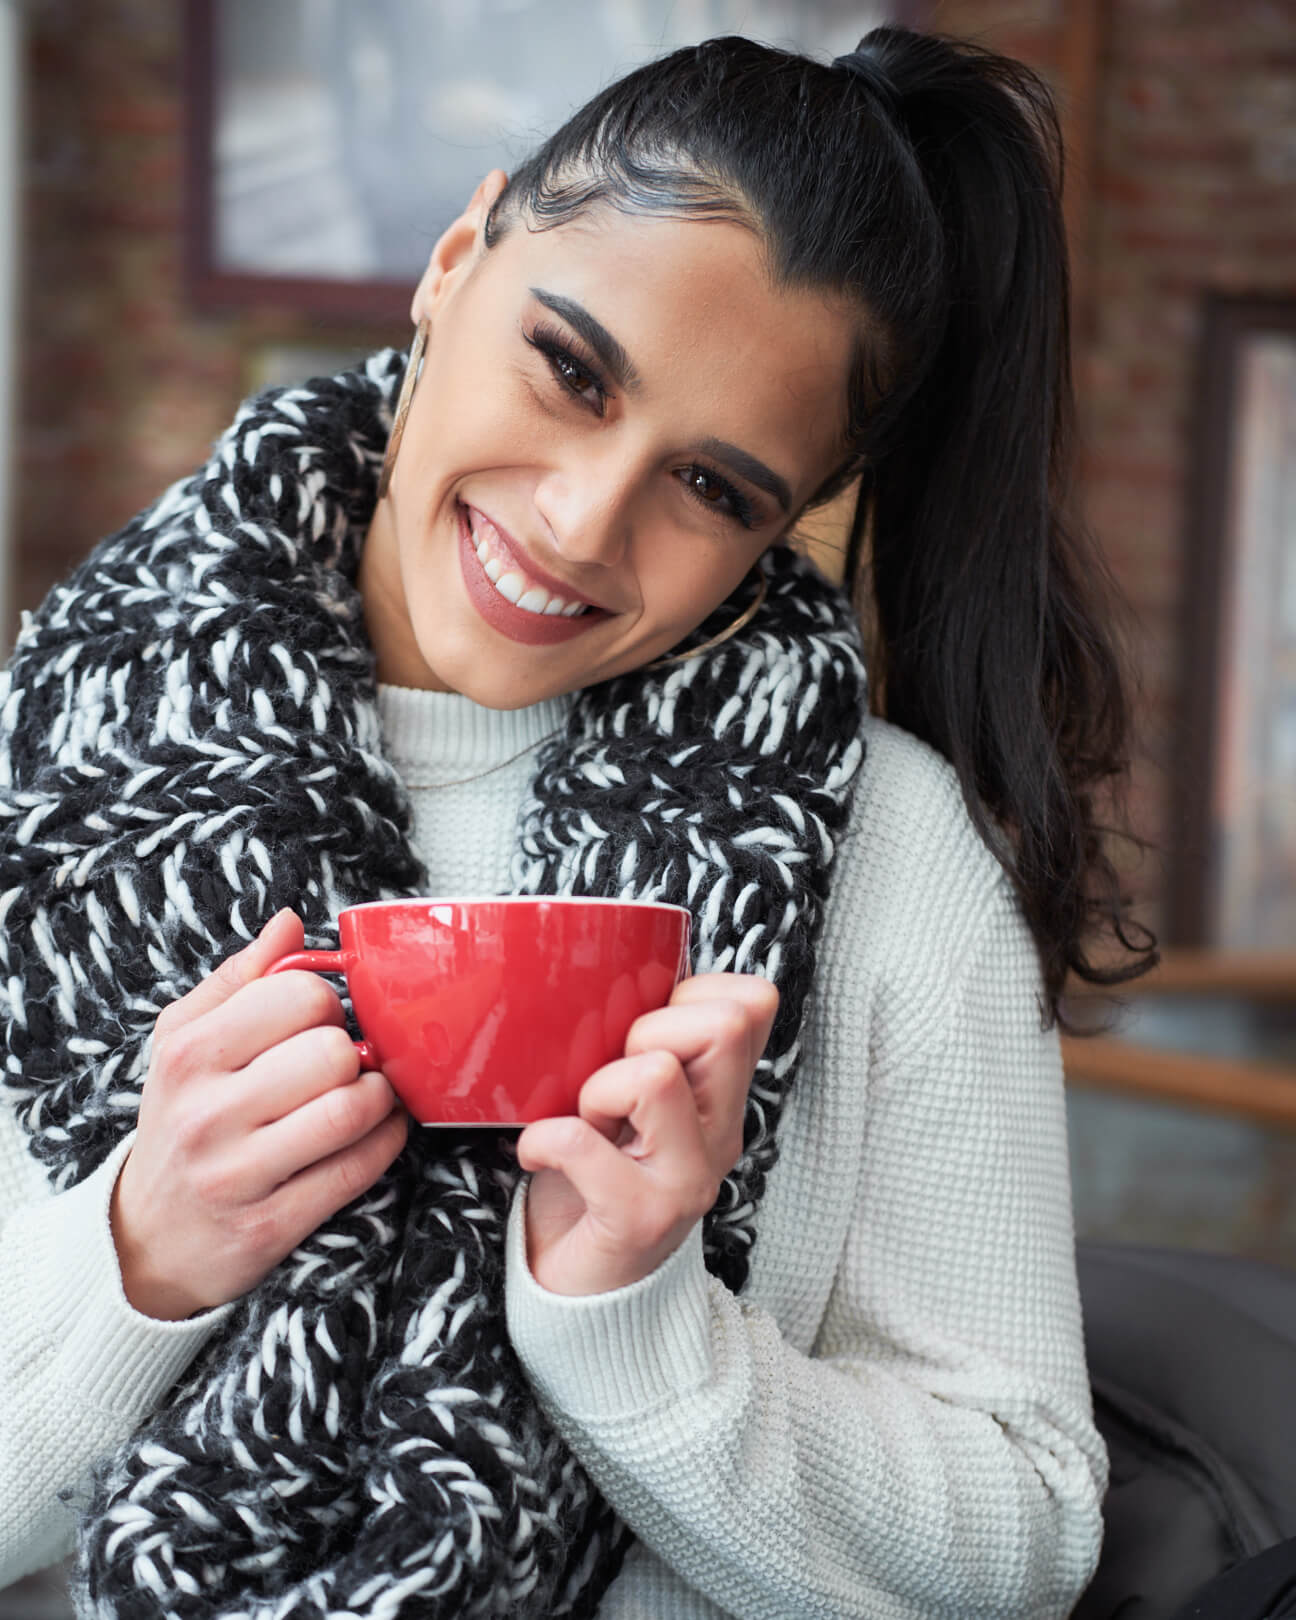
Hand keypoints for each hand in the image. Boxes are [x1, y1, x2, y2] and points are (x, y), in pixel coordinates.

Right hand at [110, 909, 407, 1319]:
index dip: (327, 1003)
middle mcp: (207, 1113)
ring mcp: (237, 1174)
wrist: (143, 1239)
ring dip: (379, 1098)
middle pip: (330, 1052)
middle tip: (346, 1062)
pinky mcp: (270, 1226)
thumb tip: (289, 922)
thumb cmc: (180, 1122)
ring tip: (368, 1093)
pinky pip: (356, 1170)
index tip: (321, 1022)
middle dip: (355, 1051)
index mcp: (188, 1055)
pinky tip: (378, 1130)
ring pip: (349, 1110)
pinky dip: (385, 1142)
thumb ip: (239, 979)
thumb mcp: (183, 1043)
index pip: (296, 996)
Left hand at [516, 973, 777, 1295]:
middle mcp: (720, 1132)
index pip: (751, 1002)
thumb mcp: (633, 1100)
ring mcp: (689, 1178)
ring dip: (599, 1087)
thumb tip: (610, 966)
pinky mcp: (640, 1218)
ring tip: (584, 1119)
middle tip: (611, 1079)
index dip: (691, 994)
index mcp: (721, 1094)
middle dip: (648, 1029)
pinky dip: (545, 1140)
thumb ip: (643, 1043)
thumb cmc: (597, 1176)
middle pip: (723, 1024)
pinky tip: (538, 1154)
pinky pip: (581, 1145)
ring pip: (656, 1074)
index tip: (646, 1035)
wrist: (587, 1294)